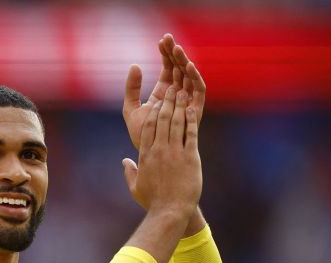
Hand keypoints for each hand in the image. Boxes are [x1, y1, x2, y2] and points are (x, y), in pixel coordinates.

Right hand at [122, 85, 200, 215]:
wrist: (170, 212)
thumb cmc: (153, 202)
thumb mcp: (136, 187)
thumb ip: (129, 172)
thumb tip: (124, 162)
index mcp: (146, 156)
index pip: (148, 127)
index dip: (153, 112)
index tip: (156, 102)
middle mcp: (160, 151)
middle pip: (162, 120)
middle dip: (166, 103)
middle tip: (171, 90)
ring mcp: (175, 153)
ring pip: (176, 123)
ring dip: (179, 106)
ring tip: (182, 93)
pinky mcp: (190, 158)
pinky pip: (191, 134)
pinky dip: (191, 119)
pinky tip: (193, 108)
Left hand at [123, 34, 205, 149]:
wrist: (150, 155)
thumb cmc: (141, 136)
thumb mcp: (131, 108)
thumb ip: (131, 88)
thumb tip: (135, 65)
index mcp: (164, 93)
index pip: (167, 68)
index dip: (165, 54)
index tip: (161, 40)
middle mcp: (178, 95)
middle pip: (179, 69)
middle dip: (175, 53)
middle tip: (169, 38)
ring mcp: (188, 102)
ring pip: (189, 77)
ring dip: (184, 61)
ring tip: (177, 49)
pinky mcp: (196, 111)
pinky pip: (199, 91)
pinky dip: (195, 78)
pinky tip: (188, 66)